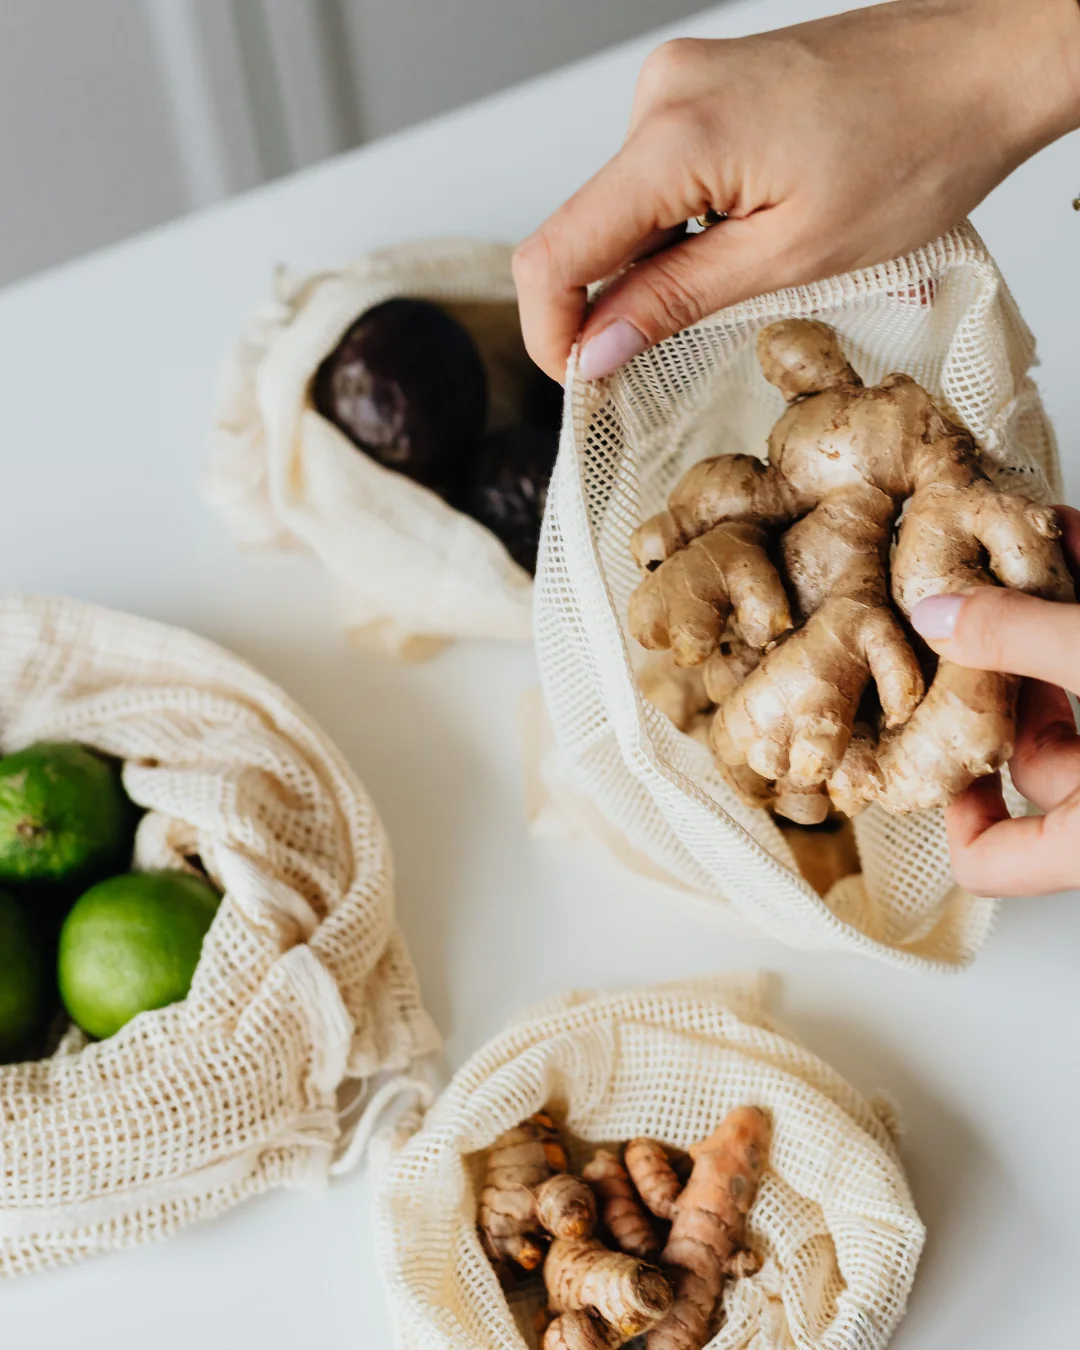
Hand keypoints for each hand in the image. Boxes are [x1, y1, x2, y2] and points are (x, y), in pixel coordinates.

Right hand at [514, 0, 1079, 382]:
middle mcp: (661, 96)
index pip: (555, 253)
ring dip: (660, 264)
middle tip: (682, 347)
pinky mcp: (703, 87)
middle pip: (587, 232)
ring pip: (626, 209)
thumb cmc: (915, 148)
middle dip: (616, 302)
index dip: (552, 332)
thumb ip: (675, 303)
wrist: (979, 65)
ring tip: (751, 270)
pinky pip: (660, 177)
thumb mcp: (789, 257)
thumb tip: (594, 348)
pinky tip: (750, 233)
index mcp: (673, 136)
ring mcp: (681, 84)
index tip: (583, 381)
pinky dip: (685, 226)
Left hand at [910, 506, 1079, 896]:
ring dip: (1051, 618)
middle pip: (1036, 755)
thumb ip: (1022, 639)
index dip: (950, 809)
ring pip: (1079, 690)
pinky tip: (1074, 535)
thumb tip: (932, 612)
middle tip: (975, 604)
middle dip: (1008, 668)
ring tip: (1034, 543)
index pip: (990, 861)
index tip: (931, 735)